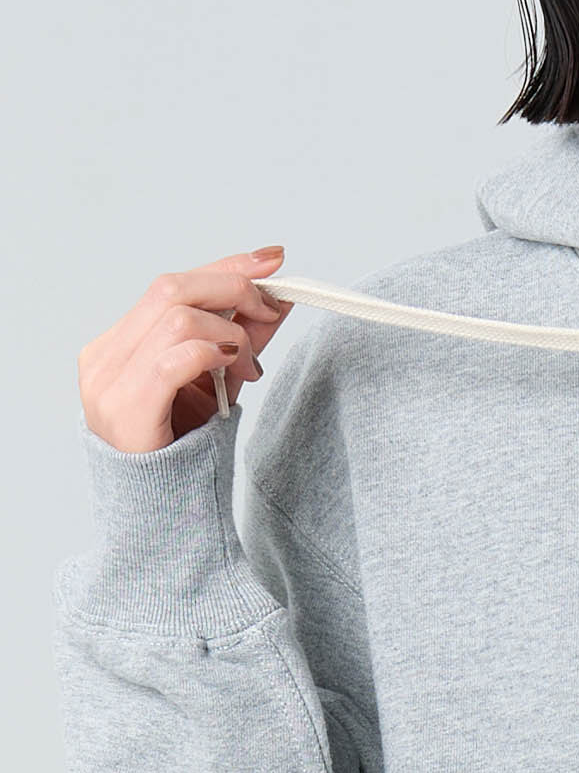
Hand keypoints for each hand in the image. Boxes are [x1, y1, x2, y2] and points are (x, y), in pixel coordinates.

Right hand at [78, 246, 295, 453]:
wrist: (161, 513)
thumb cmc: (183, 448)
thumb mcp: (219, 381)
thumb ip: (241, 339)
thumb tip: (278, 298)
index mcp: (120, 344)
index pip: (173, 285)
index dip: (225, 266)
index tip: (272, 259)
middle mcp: (106, 356)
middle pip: (173, 288)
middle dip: (235, 288)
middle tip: (274, 310)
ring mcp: (109, 382)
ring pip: (177, 316)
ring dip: (230, 332)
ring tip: (249, 366)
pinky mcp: (126, 409)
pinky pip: (173, 358)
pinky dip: (213, 352)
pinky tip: (235, 367)